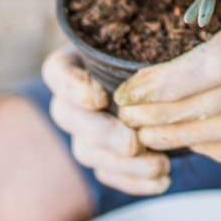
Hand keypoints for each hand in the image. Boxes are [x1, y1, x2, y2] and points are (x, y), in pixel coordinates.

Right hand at [40, 47, 170, 195]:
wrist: (160, 77)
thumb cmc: (152, 46)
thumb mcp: (145, 38)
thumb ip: (145, 39)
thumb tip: (163, 50)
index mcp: (73, 63)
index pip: (58, 74)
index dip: (73, 88)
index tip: (98, 97)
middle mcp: (71, 99)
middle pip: (71, 119)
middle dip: (103, 135)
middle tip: (132, 144)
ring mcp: (83, 131)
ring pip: (89, 153)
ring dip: (124, 165)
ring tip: (161, 166)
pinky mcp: (101, 157)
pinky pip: (108, 174)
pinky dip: (134, 182)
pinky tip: (162, 182)